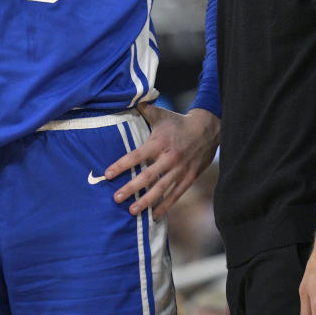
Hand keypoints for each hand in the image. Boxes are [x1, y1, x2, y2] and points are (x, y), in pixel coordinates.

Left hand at [103, 104, 218, 216]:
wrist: (208, 129)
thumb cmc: (179, 123)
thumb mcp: (162, 114)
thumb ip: (145, 109)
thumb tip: (130, 99)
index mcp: (159, 142)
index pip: (137, 155)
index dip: (122, 165)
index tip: (107, 174)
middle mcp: (170, 157)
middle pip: (148, 176)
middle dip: (131, 188)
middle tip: (116, 198)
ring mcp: (181, 169)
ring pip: (162, 189)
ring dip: (147, 201)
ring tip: (132, 211)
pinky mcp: (189, 178)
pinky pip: (176, 194)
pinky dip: (165, 206)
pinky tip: (154, 215)